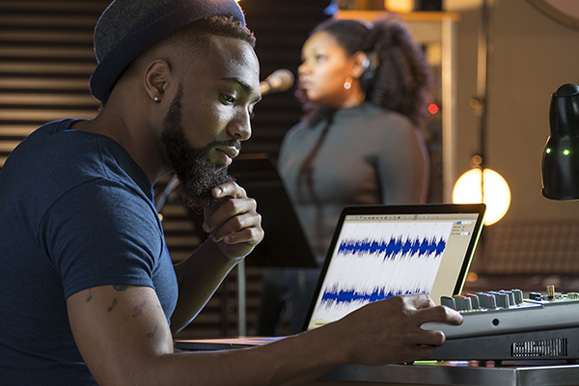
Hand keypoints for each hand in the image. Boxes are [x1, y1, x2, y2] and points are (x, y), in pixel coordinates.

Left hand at [202, 181, 263, 259]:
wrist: (226, 243)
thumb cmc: (219, 222)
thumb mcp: (211, 211)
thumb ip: (210, 202)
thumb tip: (207, 195)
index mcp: (238, 194)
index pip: (232, 187)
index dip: (223, 189)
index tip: (213, 193)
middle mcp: (249, 203)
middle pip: (232, 205)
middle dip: (215, 218)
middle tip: (205, 227)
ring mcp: (255, 217)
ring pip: (237, 222)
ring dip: (221, 231)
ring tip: (214, 237)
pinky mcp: (258, 232)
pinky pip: (247, 233)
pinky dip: (234, 237)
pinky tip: (226, 239)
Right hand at [329, 294, 461, 364]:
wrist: (346, 339)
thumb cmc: (358, 323)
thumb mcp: (379, 307)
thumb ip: (396, 309)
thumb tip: (409, 311)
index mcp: (399, 303)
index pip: (426, 300)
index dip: (432, 305)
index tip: (433, 310)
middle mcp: (406, 317)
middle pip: (441, 313)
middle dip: (453, 317)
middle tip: (457, 320)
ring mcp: (407, 336)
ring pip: (438, 336)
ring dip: (438, 338)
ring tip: (433, 340)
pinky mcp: (405, 352)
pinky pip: (426, 352)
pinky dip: (425, 351)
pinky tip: (420, 350)